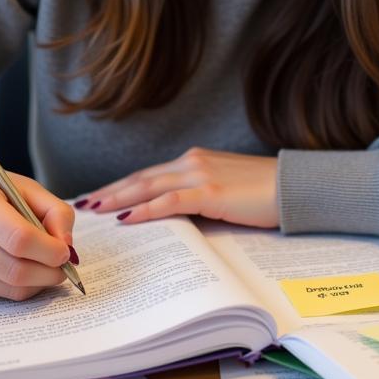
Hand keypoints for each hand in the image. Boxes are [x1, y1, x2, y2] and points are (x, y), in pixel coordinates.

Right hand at [0, 166, 75, 300]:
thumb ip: (57, 213)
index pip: (19, 238)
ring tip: (47, 267)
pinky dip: (20, 288)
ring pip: (10, 288)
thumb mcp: (29, 190)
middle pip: (15, 269)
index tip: (66, 252)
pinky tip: (21, 269)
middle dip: (49, 272)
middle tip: (64, 267)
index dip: (49, 250)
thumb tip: (66, 247)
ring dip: (38, 282)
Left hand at [80, 148, 279, 228]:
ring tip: (95, 210)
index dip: (121, 185)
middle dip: (110, 191)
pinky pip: (169, 202)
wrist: (294, 186)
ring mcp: (200, 175)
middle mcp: (192, 162)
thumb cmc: (265, 192)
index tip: (99, 196)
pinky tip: (127, 219)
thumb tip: (176, 217)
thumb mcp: (226, 189)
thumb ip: (200, 195)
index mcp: (195, 160)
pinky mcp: (210, 192)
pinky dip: (145, 210)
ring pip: (148, 186)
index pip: (149, 174)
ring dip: (118, 199)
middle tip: (84, 204)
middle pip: (141, 178)